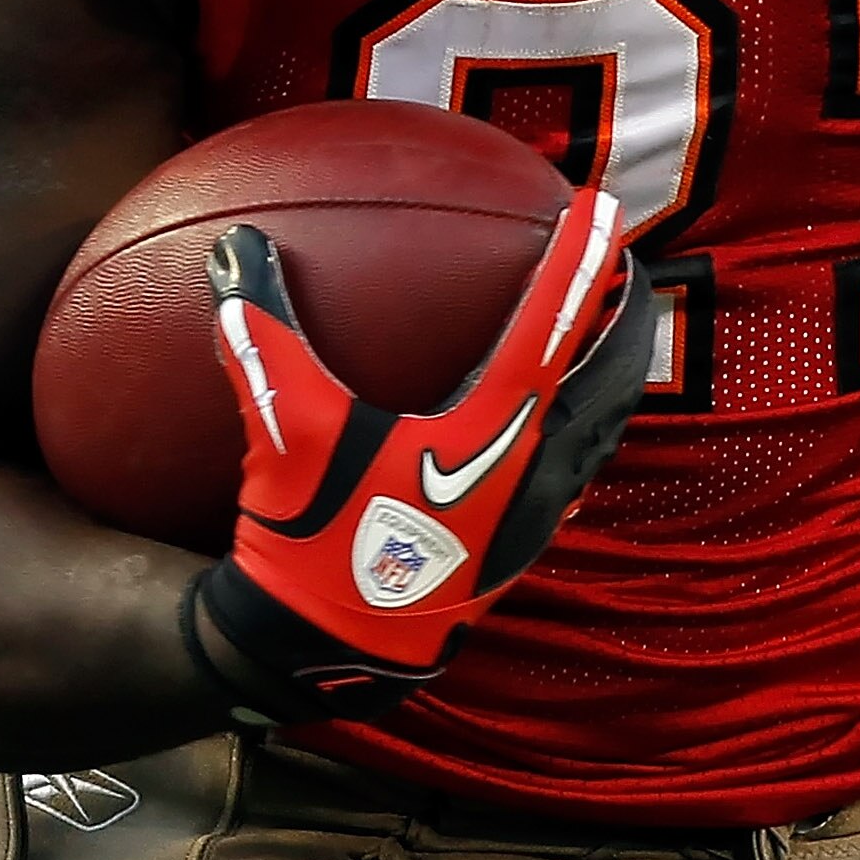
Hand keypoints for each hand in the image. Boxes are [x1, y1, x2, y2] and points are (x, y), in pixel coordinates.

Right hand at [192, 181, 653, 724]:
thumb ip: (262, 334)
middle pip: (608, 378)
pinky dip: (584, 429)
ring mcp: (533, 518)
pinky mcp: (519, 550)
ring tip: (613, 335)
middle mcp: (533, 472)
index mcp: (492, 433)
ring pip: (602, 430)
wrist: (322, 653)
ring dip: (612, 375)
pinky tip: (563, 428)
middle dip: (623, 315)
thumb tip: (232, 248)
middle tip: (626, 264)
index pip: (552, 326)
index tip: (602, 206)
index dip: (580, 261)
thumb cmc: (313, 540)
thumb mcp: (285, 430)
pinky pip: (575, 473)